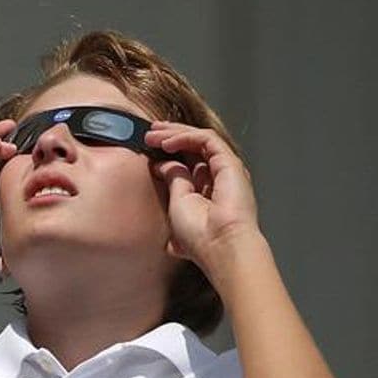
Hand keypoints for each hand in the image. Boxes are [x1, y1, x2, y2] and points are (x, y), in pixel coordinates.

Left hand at [146, 122, 263, 269]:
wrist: (220, 246)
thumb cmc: (201, 236)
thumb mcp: (177, 201)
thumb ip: (173, 179)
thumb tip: (163, 163)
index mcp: (205, 189)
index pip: (187, 159)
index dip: (168, 148)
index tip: (146, 145)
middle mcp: (217, 177)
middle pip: (194, 146)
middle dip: (170, 134)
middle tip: (148, 132)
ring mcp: (226, 170)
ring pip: (201, 139)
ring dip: (175, 133)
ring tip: (153, 134)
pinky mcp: (231, 164)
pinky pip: (207, 140)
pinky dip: (186, 136)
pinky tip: (167, 142)